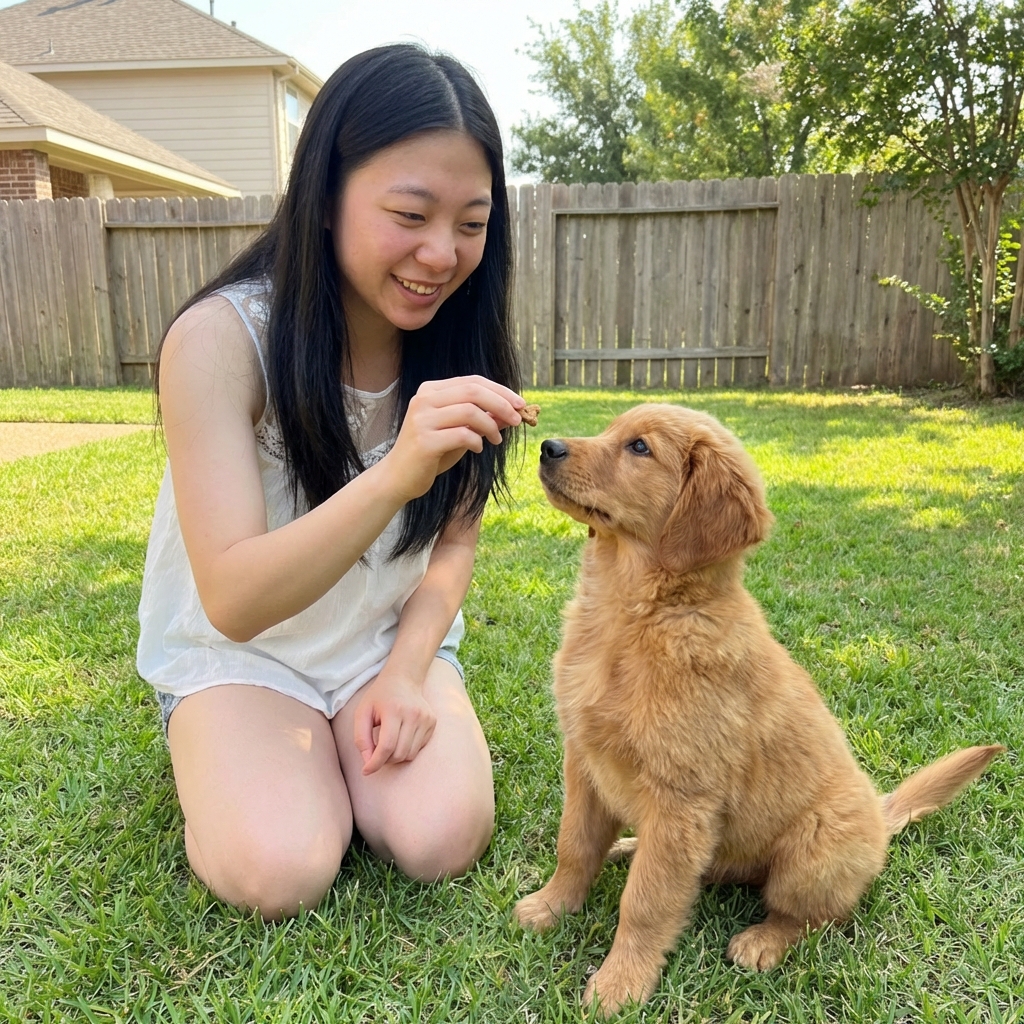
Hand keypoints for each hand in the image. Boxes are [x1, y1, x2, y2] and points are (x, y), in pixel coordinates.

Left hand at [353, 668, 436, 774]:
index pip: (386, 746)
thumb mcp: (362, 713)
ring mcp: (426, 719)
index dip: (375, 763)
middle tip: (376, 752)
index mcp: (394, 710)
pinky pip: (418, 749)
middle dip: (384, 760)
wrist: (403, 679)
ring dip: (396, 757)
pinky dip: (407, 750)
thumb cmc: (379, 697)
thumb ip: (361, 738)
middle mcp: (413, 714)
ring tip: (388, 744)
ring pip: (410, 755)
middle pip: (399, 754)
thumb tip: (368, 762)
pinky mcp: (432, 722)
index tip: (366, 771)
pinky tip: (400, 737)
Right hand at [383, 376, 524, 501]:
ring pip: (470, 411)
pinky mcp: (424, 441)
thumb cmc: (431, 454)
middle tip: (517, 420)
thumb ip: (481, 419)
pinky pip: (462, 435)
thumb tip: (511, 412)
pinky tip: (478, 448)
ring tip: (496, 440)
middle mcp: (424, 399)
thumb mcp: (459, 432)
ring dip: (491, 425)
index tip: (520, 404)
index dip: (500, 391)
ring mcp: (422, 419)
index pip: (473, 381)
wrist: (398, 478)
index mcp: (431, 391)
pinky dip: (477, 441)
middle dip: (502, 404)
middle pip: (473, 391)